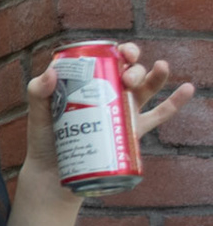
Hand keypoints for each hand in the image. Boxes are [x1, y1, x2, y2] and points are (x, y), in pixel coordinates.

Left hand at [23, 42, 196, 173]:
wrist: (53, 174)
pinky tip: (188, 88)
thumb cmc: (45, 140)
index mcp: (89, 84)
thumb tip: (52, 71)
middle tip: (127, 78)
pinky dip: (174, 103)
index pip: (109, 60)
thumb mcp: (37, 114)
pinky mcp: (131, 133)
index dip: (121, 51)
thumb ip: (37, 92)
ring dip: (156, 75)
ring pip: (146, 89)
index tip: (122, 52)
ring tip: (161, 67)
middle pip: (129, 73)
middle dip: (134, 68)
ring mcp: (122, 113)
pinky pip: (157, 116)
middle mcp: (109, 94)